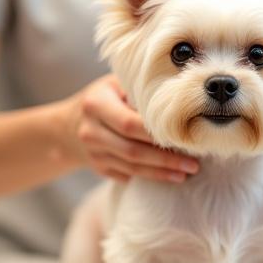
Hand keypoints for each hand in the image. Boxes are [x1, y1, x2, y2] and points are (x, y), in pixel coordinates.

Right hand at [62, 74, 198, 182]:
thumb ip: (139, 91)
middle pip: (132, 149)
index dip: (157, 134)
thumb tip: (178, 103)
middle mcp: (91, 131)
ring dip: (161, 172)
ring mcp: (93, 153)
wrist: (68, 125)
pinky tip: (169, 176)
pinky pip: (126, 175)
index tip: (184, 138)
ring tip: (186, 173)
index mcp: (96, 104)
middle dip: (165, 159)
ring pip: (131, 167)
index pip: (130, 123)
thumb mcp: (116, 84)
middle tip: (193, 164)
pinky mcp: (98, 168)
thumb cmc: (104, 97)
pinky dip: (149, 177)